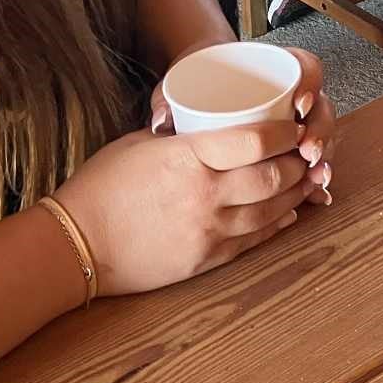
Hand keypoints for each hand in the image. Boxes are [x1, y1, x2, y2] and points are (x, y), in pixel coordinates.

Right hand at [52, 115, 324, 295]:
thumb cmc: (101, 187)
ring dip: (295, 193)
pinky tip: (288, 212)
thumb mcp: (142, 143)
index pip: (255, 140)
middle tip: (307, 151)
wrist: (75, 246)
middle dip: (299, 162)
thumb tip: (216, 128)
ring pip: (272, 210)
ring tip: (305, 179)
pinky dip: (277, 223)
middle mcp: (205, 195)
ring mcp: (208, 231)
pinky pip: (255, 240)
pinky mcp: (206, 260)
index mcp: (188, 158)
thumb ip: (186, 138)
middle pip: (274, 176)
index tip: (295, 122)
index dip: (285, 131)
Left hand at [148, 46, 336, 198]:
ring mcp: (294, 123)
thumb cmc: (192, 84)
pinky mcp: (290, 150)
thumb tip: (162, 120)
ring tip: (314, 177)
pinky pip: (312, 163)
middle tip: (307, 152)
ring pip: (321, 137)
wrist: (195, 94)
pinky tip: (317, 195)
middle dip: (319, 131)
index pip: (304, 67)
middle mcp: (291, 94)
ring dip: (323, 158)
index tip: (298, 104)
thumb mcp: (179, 84)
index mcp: (271, 69)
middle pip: (320, 108)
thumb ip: (167, 99)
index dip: (310, 83)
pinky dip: (315, 180)